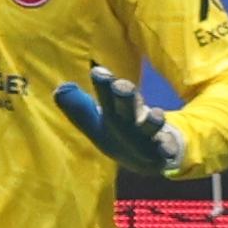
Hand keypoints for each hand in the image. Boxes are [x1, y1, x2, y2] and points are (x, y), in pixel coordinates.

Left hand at [56, 65, 186, 176]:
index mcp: (116, 108)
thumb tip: (61, 89)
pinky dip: (167, 149)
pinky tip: (167, 149)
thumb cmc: (118, 132)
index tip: (97, 71)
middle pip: (128, 104)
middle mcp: (133, 117)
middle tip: (121, 86)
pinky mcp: (161, 150)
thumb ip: (78, 108)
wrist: (147, 156)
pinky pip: (165, 149)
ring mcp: (149, 133)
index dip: (103, 83)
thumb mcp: (94, 122)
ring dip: (153, 120)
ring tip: (157, 114)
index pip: (108, 94)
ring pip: (151, 125)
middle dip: (125, 94)